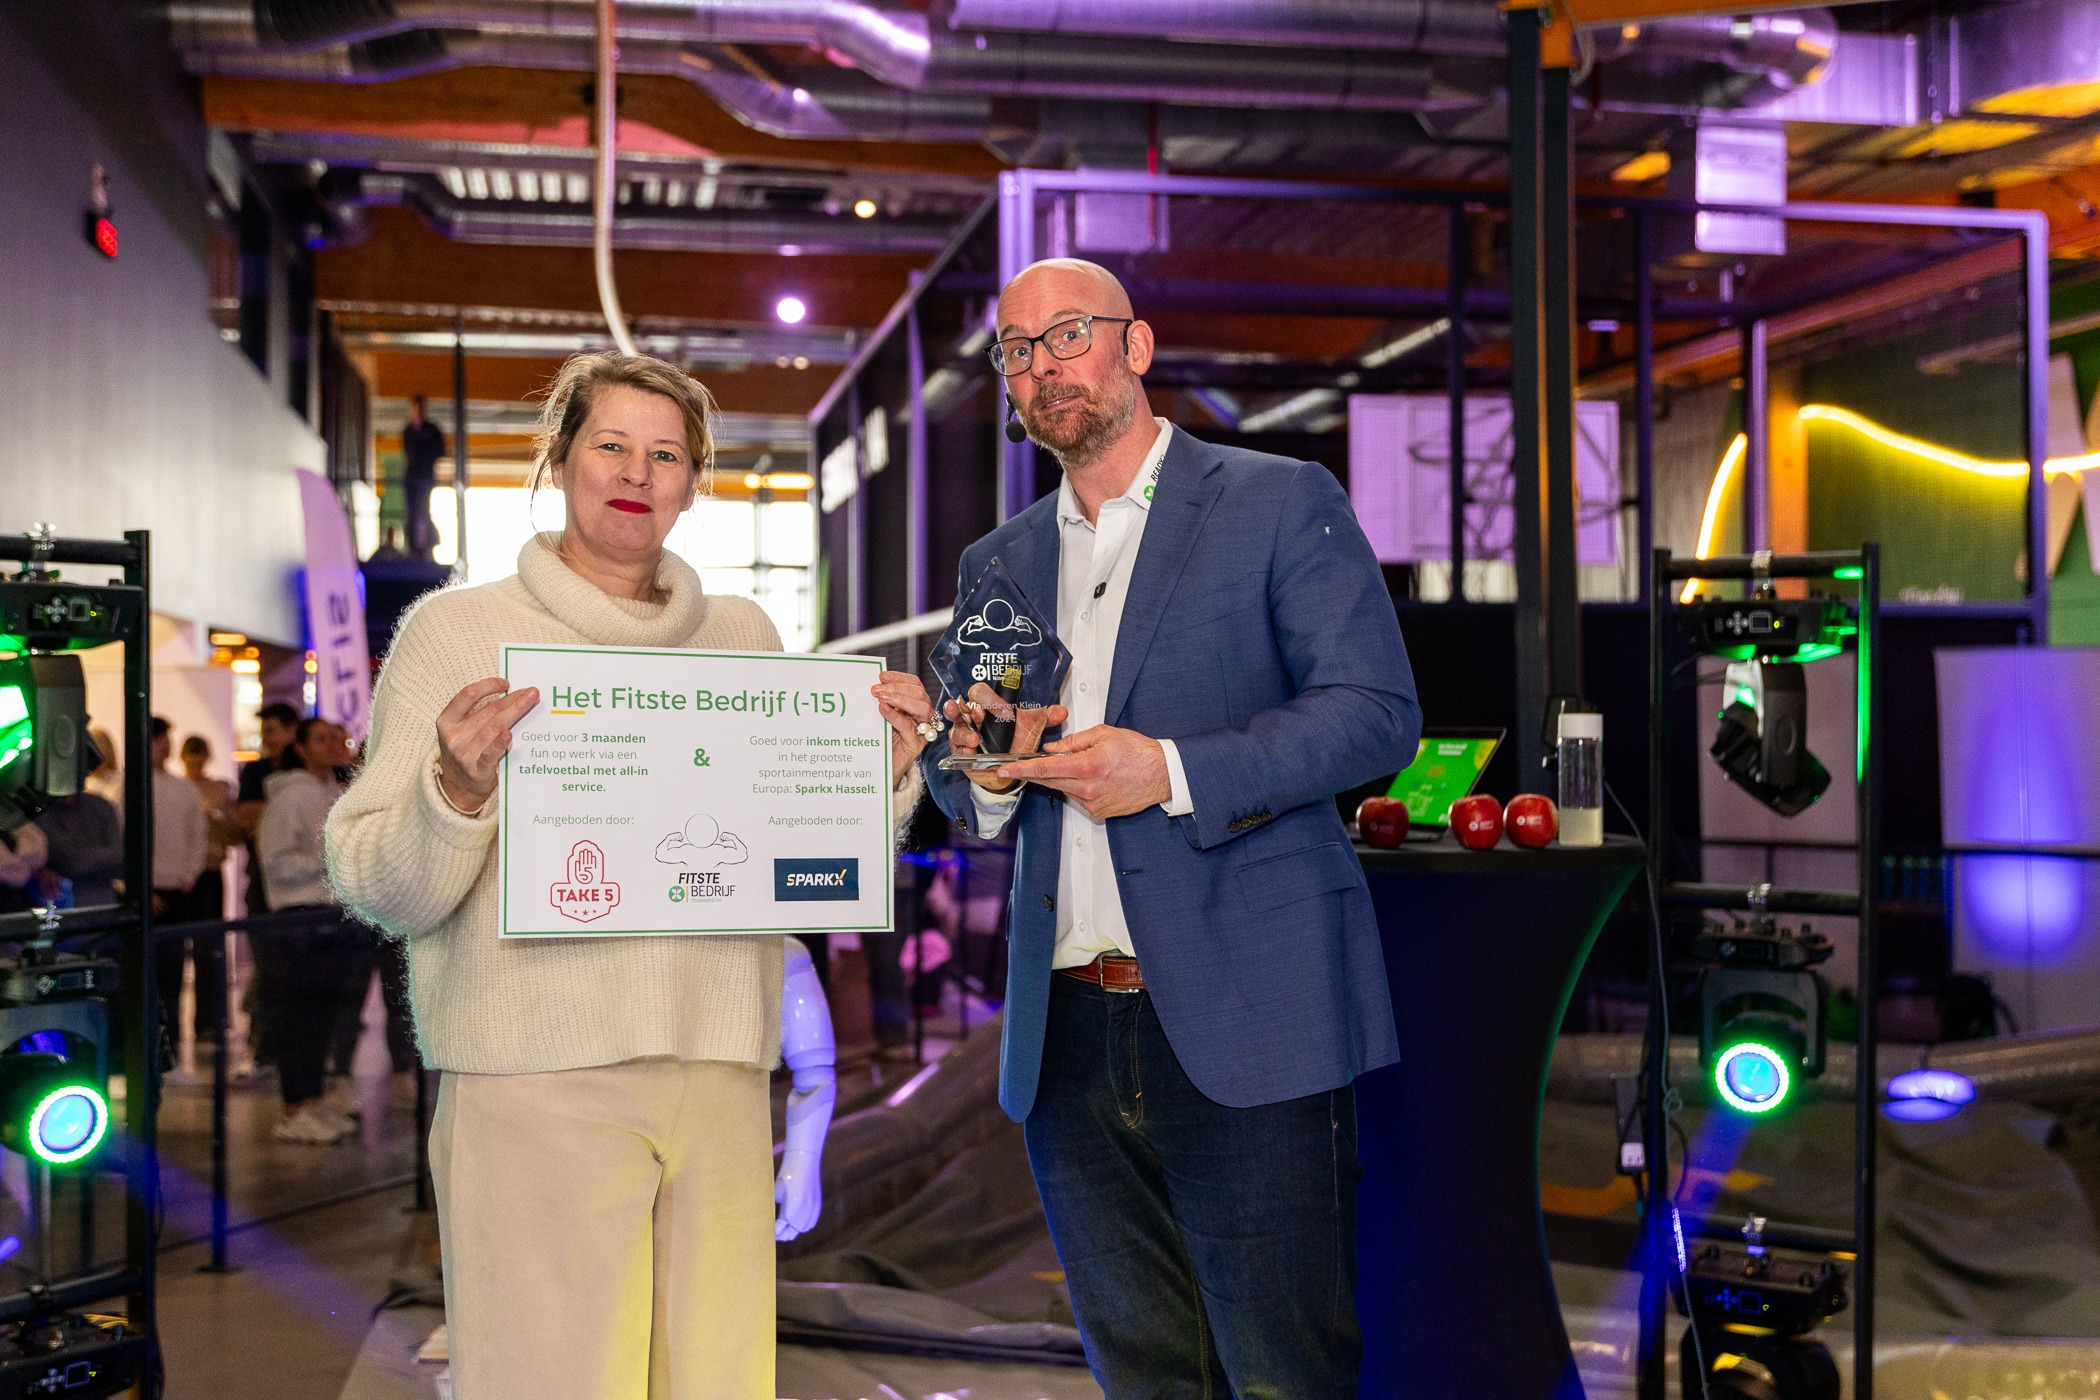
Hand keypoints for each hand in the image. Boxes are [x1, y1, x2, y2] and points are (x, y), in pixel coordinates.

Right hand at [435, 678, 540, 811]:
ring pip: (493, 727)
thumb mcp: (461, 731)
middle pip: (487, 711)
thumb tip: (510, 695)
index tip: (506, 682)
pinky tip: (510, 733)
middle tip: (531, 691)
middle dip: (512, 699)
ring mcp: (463, 754)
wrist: (457, 789)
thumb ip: (478, 715)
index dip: (487, 685)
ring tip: (530, 701)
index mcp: (446, 721)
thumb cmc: (465, 753)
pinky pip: (491, 752)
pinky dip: (501, 742)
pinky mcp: (476, 770)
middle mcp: (453, 736)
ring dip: (514, 712)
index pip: (467, 696)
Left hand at [872, 671, 937, 788]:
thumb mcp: (882, 717)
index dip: (900, 677)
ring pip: (920, 708)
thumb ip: (883, 702)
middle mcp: (922, 717)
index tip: (882, 675)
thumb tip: (873, 684)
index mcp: (915, 706)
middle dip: (897, 687)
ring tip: (880, 697)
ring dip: (900, 698)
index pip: (914, 685)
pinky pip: (908, 727)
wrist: (881, 768)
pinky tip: (883, 710)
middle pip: (919, 694)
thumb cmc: (882, 741)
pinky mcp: (915, 745)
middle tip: (876, 689)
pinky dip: (895, 716)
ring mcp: (921, 731)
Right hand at [943, 684, 1067, 793]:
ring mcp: (964, 735)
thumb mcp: (1031, 728)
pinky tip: (970, 754)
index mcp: (986, 706)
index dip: (990, 699)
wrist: (1009, 767)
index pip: (980, 693)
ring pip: (956, 730)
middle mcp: (971, 718)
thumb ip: (1046, 718)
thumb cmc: (1015, 742)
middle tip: (969, 712)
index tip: (1005, 711)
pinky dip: (963, 751)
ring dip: (964, 735)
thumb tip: (1061, 712)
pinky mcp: (961, 753)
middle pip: (959, 706)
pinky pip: (956, 751)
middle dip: (958, 708)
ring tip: (975, 741)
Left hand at [1006, 724, 1169, 819]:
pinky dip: (1078, 788)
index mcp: (1088, 766)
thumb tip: (1052, 748)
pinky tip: (1095, 779)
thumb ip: (1074, 741)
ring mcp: (1093, 804)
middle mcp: (1088, 789)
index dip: (1021, 769)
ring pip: (1064, 790)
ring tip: (1084, 766)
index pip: (1045, 769)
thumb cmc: (1138, 753)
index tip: (1005, 769)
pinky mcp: (1098, 813)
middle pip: (1049, 781)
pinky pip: (1078, 799)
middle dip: (1033, 773)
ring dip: (1063, 778)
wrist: (1162, 775)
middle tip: (1020, 766)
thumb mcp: (1105, 735)